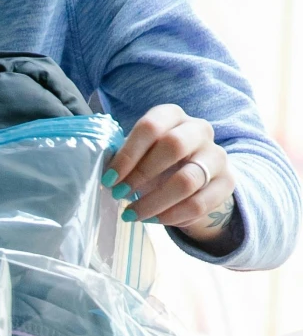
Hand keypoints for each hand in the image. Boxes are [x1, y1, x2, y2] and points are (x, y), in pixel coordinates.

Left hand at [105, 106, 236, 245]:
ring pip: (187, 180)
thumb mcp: (140, 154)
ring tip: (132, 214)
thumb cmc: (157, 162)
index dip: (128, 154)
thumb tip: (108, 177)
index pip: (151, 126)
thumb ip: (126, 159)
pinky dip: (172, 216)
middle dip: (142, 174)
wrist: (196, 178)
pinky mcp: (227, 182)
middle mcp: (199, 129)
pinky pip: (199, 204)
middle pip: (174, 146)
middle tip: (120, 194)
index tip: (110, 179)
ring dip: (153, 202)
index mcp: (173, 116)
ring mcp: (217, 155)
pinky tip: (154, 220)